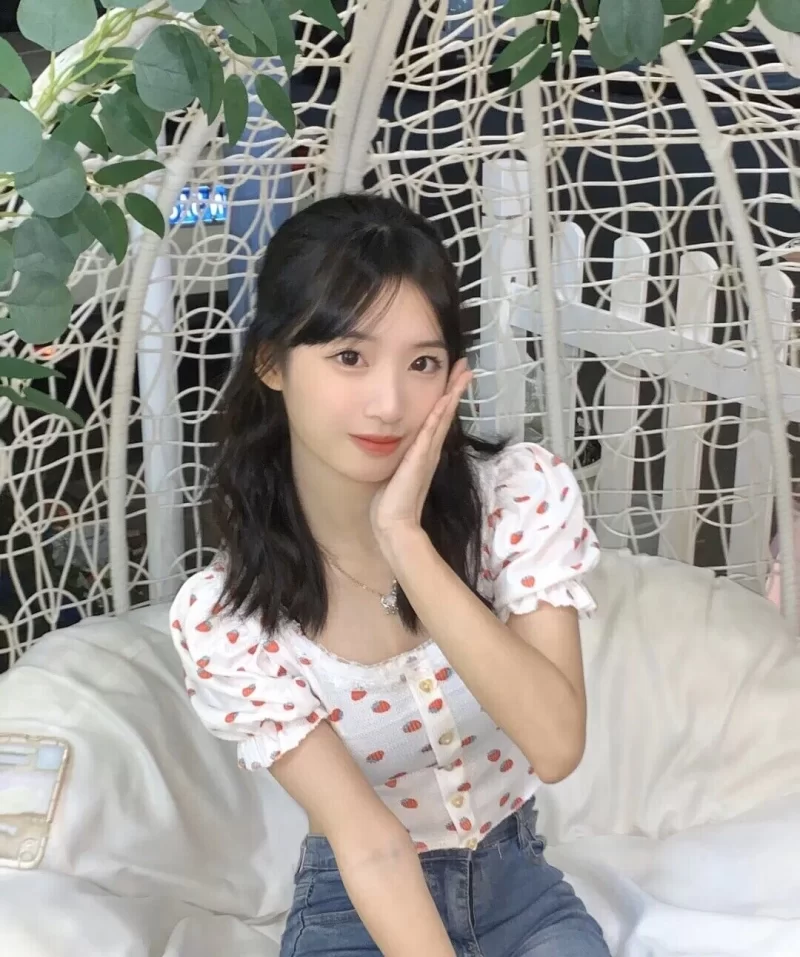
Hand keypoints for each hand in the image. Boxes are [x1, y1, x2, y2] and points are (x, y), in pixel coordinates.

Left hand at [371, 358, 471, 545]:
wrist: (393, 524)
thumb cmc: (390, 501)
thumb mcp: (395, 471)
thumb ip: (398, 457)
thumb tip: (388, 441)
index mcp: (424, 451)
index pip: (438, 418)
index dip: (447, 397)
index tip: (455, 377)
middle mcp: (430, 449)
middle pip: (445, 413)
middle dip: (455, 389)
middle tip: (466, 367)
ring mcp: (427, 453)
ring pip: (442, 417)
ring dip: (452, 394)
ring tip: (463, 374)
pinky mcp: (420, 459)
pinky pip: (430, 431)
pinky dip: (439, 414)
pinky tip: (445, 398)